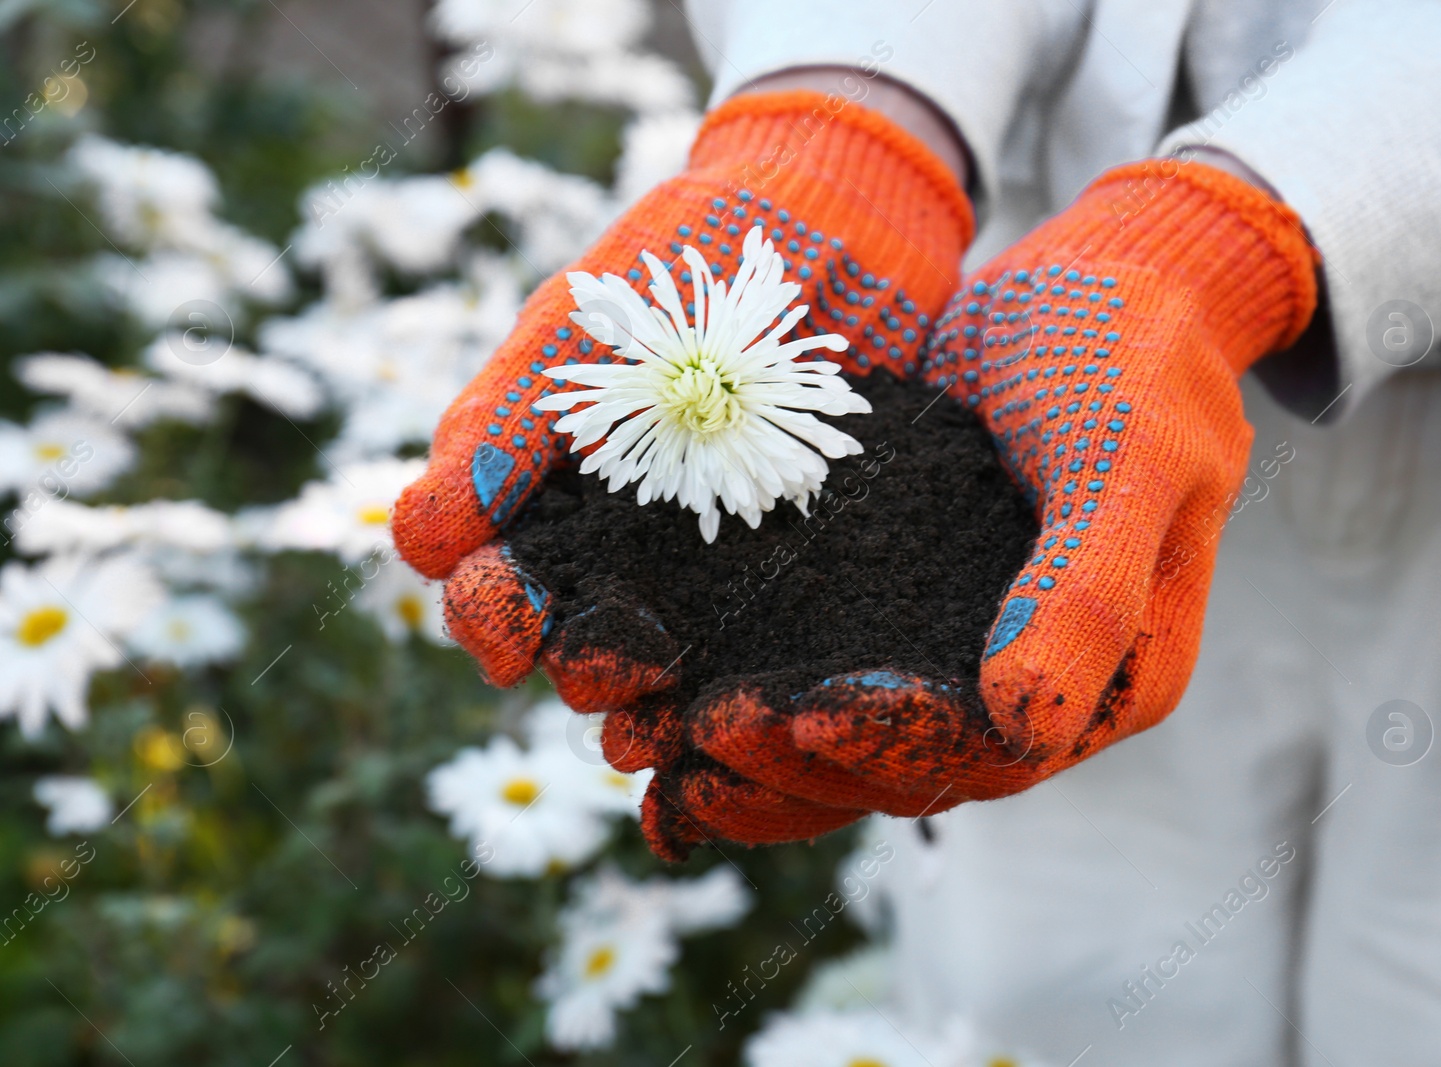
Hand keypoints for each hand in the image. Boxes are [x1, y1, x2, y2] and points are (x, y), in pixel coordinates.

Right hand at [392, 89, 972, 855]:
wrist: (836, 213)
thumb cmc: (683, 256)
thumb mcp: (583, 325)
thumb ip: (507, 426)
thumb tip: (417, 544)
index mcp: (550, 486)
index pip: (496, 581)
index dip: (490, 618)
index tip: (505, 638)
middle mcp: (626, 538)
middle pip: (577, 637)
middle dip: (577, 664)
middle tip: (607, 668)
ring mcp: (717, 554)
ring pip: (671, 657)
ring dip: (659, 693)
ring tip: (668, 705)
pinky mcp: (804, 558)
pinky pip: (770, 639)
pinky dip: (752, 672)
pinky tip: (755, 699)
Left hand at [688, 158, 1318, 820]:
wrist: (1102, 279)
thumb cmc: (1136, 353)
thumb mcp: (1128, 455)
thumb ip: (1089, 589)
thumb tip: (1021, 721)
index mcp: (1116, 681)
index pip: (989, 752)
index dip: (889, 747)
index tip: (795, 718)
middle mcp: (1038, 688)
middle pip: (907, 769)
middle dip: (797, 764)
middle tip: (694, 732)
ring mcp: (965, 650)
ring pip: (855, 740)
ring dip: (758, 753)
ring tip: (655, 745)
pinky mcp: (905, 603)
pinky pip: (827, 665)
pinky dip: (756, 680)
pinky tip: (672, 683)